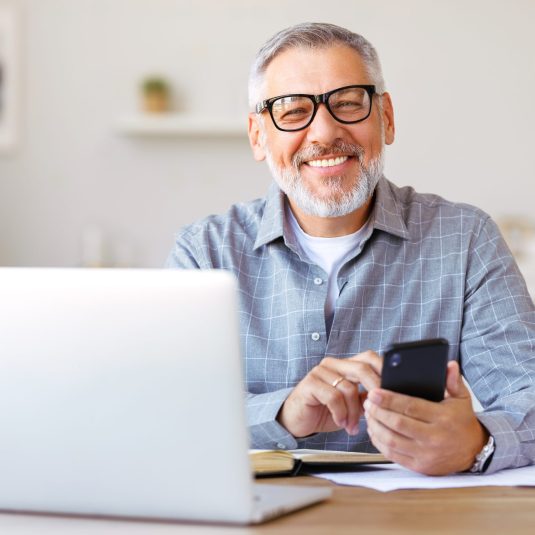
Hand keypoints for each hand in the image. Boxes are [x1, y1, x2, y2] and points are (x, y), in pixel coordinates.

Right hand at [277, 351, 381, 437]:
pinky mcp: (310, 383)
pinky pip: (333, 397)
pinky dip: (340, 413)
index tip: (393, 390)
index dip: (383, 370)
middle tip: (378, 409)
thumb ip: (366, 397)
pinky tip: (340, 422)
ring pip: (348, 388)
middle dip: (374, 389)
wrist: (297, 420)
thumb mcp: (351, 404)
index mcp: (345, 365)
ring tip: (352, 426)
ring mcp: (320, 372)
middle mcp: (333, 364)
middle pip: (361, 368)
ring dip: (354, 412)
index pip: (368, 357)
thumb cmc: (324, 411)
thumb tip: (389, 397)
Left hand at [364, 360, 488, 474]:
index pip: (410, 407)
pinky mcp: (419, 466)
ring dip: (375, 426)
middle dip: (378, 411)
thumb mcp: (462, 398)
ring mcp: (426, 455)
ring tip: (368, 413)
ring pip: (392, 440)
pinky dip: (379, 442)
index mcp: (443, 418)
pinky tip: (374, 430)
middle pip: (397, 423)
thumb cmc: (462, 421)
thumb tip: (449, 364)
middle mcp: (434, 438)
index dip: (389, 400)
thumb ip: (453, 380)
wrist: (473, 451)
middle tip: (367, 401)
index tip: (374, 392)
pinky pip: (393, 454)